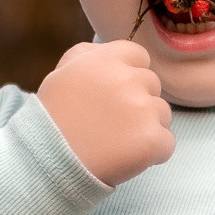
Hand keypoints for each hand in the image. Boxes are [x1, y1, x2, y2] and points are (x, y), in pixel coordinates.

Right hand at [38, 38, 176, 187]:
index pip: (140, 57)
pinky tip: (126, 156)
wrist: (47, 161)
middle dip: (139, 102)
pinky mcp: (151, 139)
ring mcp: (141, 110)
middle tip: (113, 123)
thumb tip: (115, 53)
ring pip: (163, 113)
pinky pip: (167, 143)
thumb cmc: (53, 118)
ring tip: (117, 141)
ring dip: (147, 127)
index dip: (131, 76)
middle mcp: (126, 79)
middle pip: (153, 85)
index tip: (117, 95)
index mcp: (105, 59)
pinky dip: (153, 153)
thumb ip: (90, 55)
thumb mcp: (63, 72)